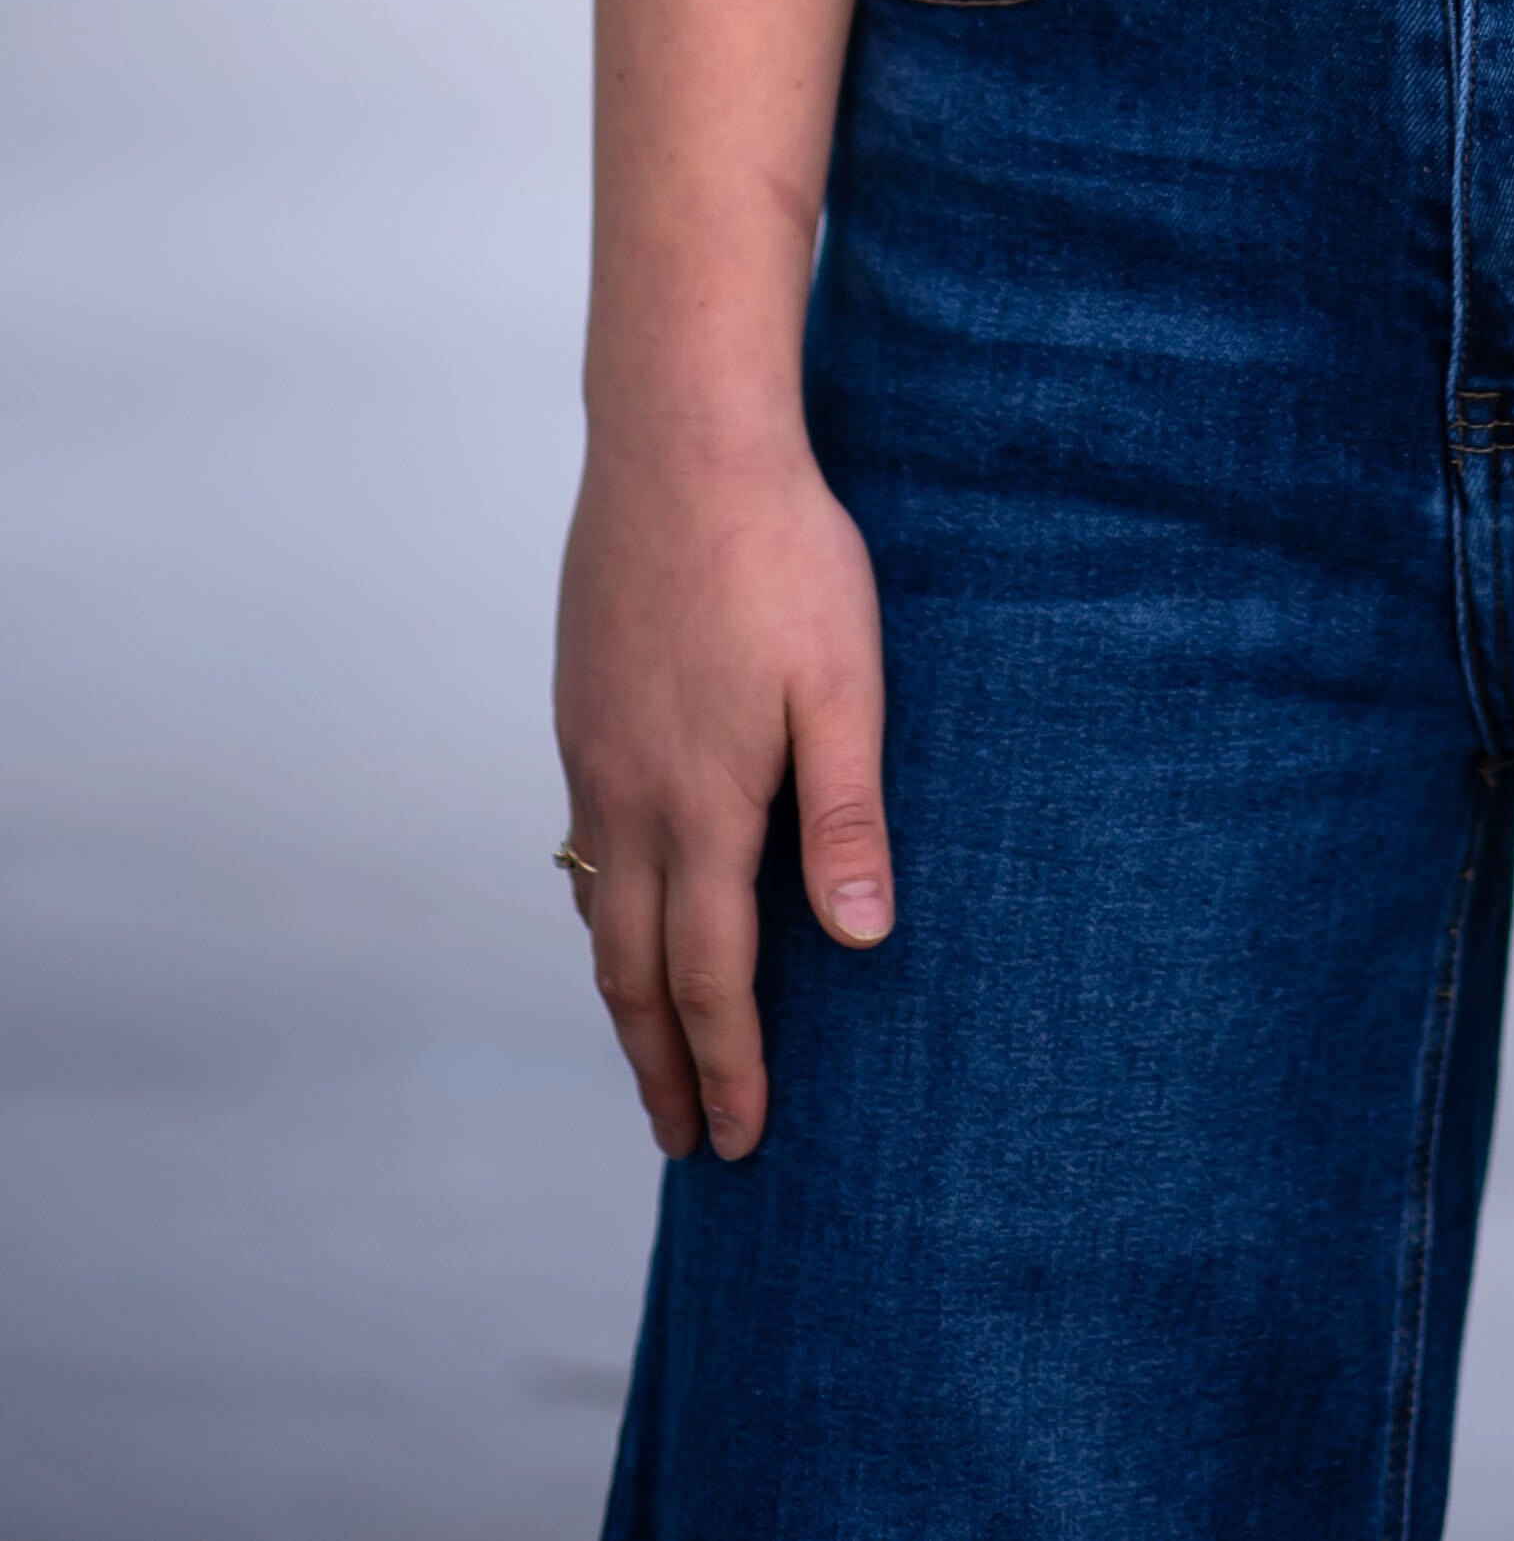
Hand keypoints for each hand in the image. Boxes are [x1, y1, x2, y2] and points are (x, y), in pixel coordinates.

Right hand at [553, 426, 892, 1162]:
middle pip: (631, 971)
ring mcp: (591, 754)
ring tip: (652, 1048)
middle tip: (685, 1140)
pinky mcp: (580, 709)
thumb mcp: (843, 681)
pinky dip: (601, 911)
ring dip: (625, 994)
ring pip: (596, 911)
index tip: (741, 1142)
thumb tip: (862, 940)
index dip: (728, 1066)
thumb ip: (848, 813)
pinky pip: (582, 843)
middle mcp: (627, 798)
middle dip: (661, 1066)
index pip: (708, 979)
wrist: (678, 442)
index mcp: (700, 807)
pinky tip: (620, 908)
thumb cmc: (783, 556)